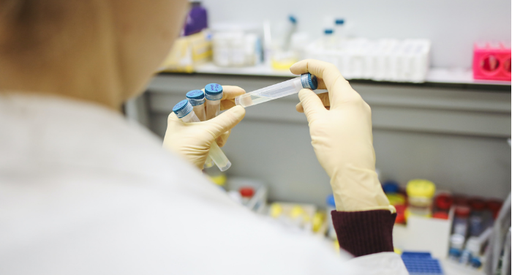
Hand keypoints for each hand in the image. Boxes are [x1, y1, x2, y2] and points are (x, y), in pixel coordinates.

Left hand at [163, 86, 245, 168]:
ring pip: (217, 120)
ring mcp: (195, 131)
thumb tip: (240, 110)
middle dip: (226, 109)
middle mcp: (188, 119)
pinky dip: (222, 136)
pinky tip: (219, 145)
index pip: (205, 95)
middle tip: (241, 108)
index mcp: (183, 113)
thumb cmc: (181, 155)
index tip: (240, 93)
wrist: (177, 179)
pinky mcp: (202, 142)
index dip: (223, 92)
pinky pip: (217, 133)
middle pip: (212, 106)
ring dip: (224, 127)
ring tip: (221, 139)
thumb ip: (224, 121)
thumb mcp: (204, 135)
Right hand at [291, 59, 392, 212]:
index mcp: (348, 97)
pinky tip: (313, 117)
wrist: (354, 176)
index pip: (328, 71)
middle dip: (312, 82)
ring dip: (317, 97)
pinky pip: (339, 110)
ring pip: (335, 97)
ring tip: (300, 107)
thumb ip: (309, 103)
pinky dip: (324, 109)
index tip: (293, 70)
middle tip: (295, 88)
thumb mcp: (317, 122)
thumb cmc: (338, 150)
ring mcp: (358, 115)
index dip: (309, 66)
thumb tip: (304, 93)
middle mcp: (356, 103)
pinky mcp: (356, 126)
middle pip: (333, 83)